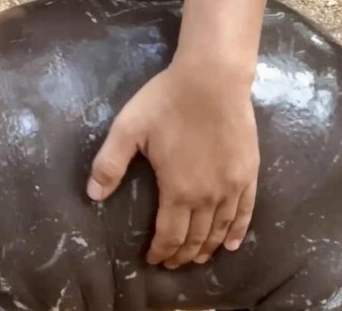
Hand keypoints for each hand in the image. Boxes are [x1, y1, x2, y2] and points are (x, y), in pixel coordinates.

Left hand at [86, 60, 258, 268]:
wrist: (213, 78)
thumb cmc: (168, 101)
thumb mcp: (128, 129)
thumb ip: (109, 164)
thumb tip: (92, 196)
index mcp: (178, 190)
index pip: (170, 234)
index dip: (161, 251)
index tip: (154, 260)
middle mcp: (208, 196)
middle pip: (196, 237)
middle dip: (182, 254)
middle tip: (172, 264)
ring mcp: (232, 186)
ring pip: (220, 229)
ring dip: (207, 248)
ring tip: (197, 258)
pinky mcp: (248, 172)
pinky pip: (245, 212)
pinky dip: (238, 232)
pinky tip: (232, 243)